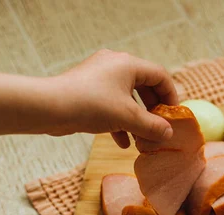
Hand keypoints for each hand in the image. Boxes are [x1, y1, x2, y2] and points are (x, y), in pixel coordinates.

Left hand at [55, 49, 177, 147]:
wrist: (49, 107)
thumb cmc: (92, 105)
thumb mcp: (128, 117)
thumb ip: (152, 126)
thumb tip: (169, 134)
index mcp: (128, 64)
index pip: (160, 76)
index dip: (171, 96)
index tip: (174, 116)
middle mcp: (115, 65)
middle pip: (145, 87)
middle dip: (153, 111)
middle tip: (159, 127)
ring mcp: (100, 77)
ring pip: (128, 98)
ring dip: (137, 120)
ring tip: (142, 139)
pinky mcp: (88, 90)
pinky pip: (112, 104)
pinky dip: (120, 121)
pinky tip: (123, 142)